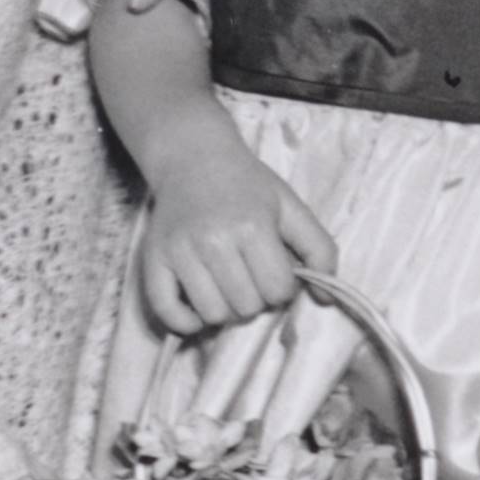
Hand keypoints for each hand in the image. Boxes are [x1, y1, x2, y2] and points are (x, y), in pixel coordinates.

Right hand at [130, 105, 333, 335]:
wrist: (194, 158)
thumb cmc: (248, 185)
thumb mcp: (292, 208)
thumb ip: (320, 250)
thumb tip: (326, 299)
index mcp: (252, 227)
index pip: (277, 291)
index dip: (282, 287)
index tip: (273, 269)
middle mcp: (213, 241)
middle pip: (247, 307)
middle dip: (256, 297)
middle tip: (249, 274)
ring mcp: (180, 252)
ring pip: (214, 314)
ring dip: (226, 309)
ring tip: (227, 285)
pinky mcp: (154, 260)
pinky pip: (168, 313)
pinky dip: (186, 321)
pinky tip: (199, 309)